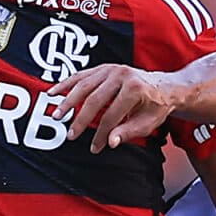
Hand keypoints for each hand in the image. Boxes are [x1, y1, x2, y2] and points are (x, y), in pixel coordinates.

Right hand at [51, 64, 179, 151]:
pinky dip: (65, 84)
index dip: (102, 134)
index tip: (95, 147)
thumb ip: (128, 132)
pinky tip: (53, 93)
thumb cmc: (155, 106)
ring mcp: (111, 69)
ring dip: (68, 101)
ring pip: (84, 85)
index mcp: (135, 89)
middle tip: (71, 135)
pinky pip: (80, 75)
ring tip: (57, 116)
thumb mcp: (148, 123)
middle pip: (95, 100)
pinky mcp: (103, 68)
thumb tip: (110, 142)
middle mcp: (121, 75)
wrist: (163, 86)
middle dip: (81, 119)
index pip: (112, 115)